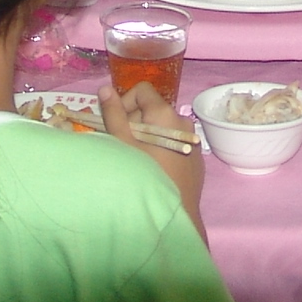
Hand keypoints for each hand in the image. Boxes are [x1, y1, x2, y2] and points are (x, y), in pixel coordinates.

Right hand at [102, 78, 204, 221]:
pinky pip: (174, 142)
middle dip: (134, 121)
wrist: (174, 213)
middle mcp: (182, 120)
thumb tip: (106, 88)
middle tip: (123, 144)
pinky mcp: (195, 156)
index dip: (126, 102)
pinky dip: (161, 147)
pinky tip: (154, 168)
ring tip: (137, 157)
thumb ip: (113, 114)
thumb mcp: (122, 143)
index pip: (142, 90)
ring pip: (162, 127)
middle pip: (151, 108)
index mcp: (164, 113)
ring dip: (146, 135)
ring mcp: (191, 138)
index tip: (117, 124)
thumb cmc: (144, 175)